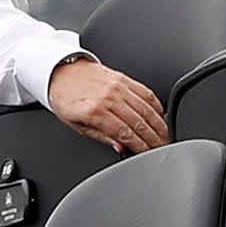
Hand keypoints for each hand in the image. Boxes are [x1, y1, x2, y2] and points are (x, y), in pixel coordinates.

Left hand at [48, 58, 168, 153]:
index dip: (140, 147)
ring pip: (147, 109)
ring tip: (165, 137)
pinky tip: (160, 117)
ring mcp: (117, 86)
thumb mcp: (76, 124)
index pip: (125, 133)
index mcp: (94, 111)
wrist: (60, 72)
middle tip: (161, 149)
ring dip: (159, 125)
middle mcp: (108, 97)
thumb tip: (121, 147)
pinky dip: (156, 107)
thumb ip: (101, 136)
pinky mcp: (123, 78)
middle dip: (154, 139)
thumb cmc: (64, 97)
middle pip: (140, 123)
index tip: (148, 154)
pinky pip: (146, 93)